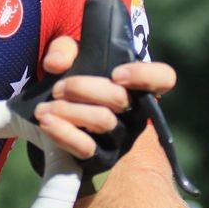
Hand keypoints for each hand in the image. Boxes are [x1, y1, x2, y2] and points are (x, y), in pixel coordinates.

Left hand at [33, 35, 176, 159]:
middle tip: (58, 88)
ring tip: (45, 107)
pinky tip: (46, 121)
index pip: (163, 78)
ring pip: (103, 121)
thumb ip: (64, 50)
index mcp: (136, 85)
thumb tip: (55, 63)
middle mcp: (135, 112)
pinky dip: (63, 132)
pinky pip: (86, 148)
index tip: (116, 74)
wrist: (65, 120)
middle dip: (83, 88)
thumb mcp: (71, 59)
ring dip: (69, 110)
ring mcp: (121, 138)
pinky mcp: (101, 157)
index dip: (144, 74)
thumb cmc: (77, 82)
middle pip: (120, 98)